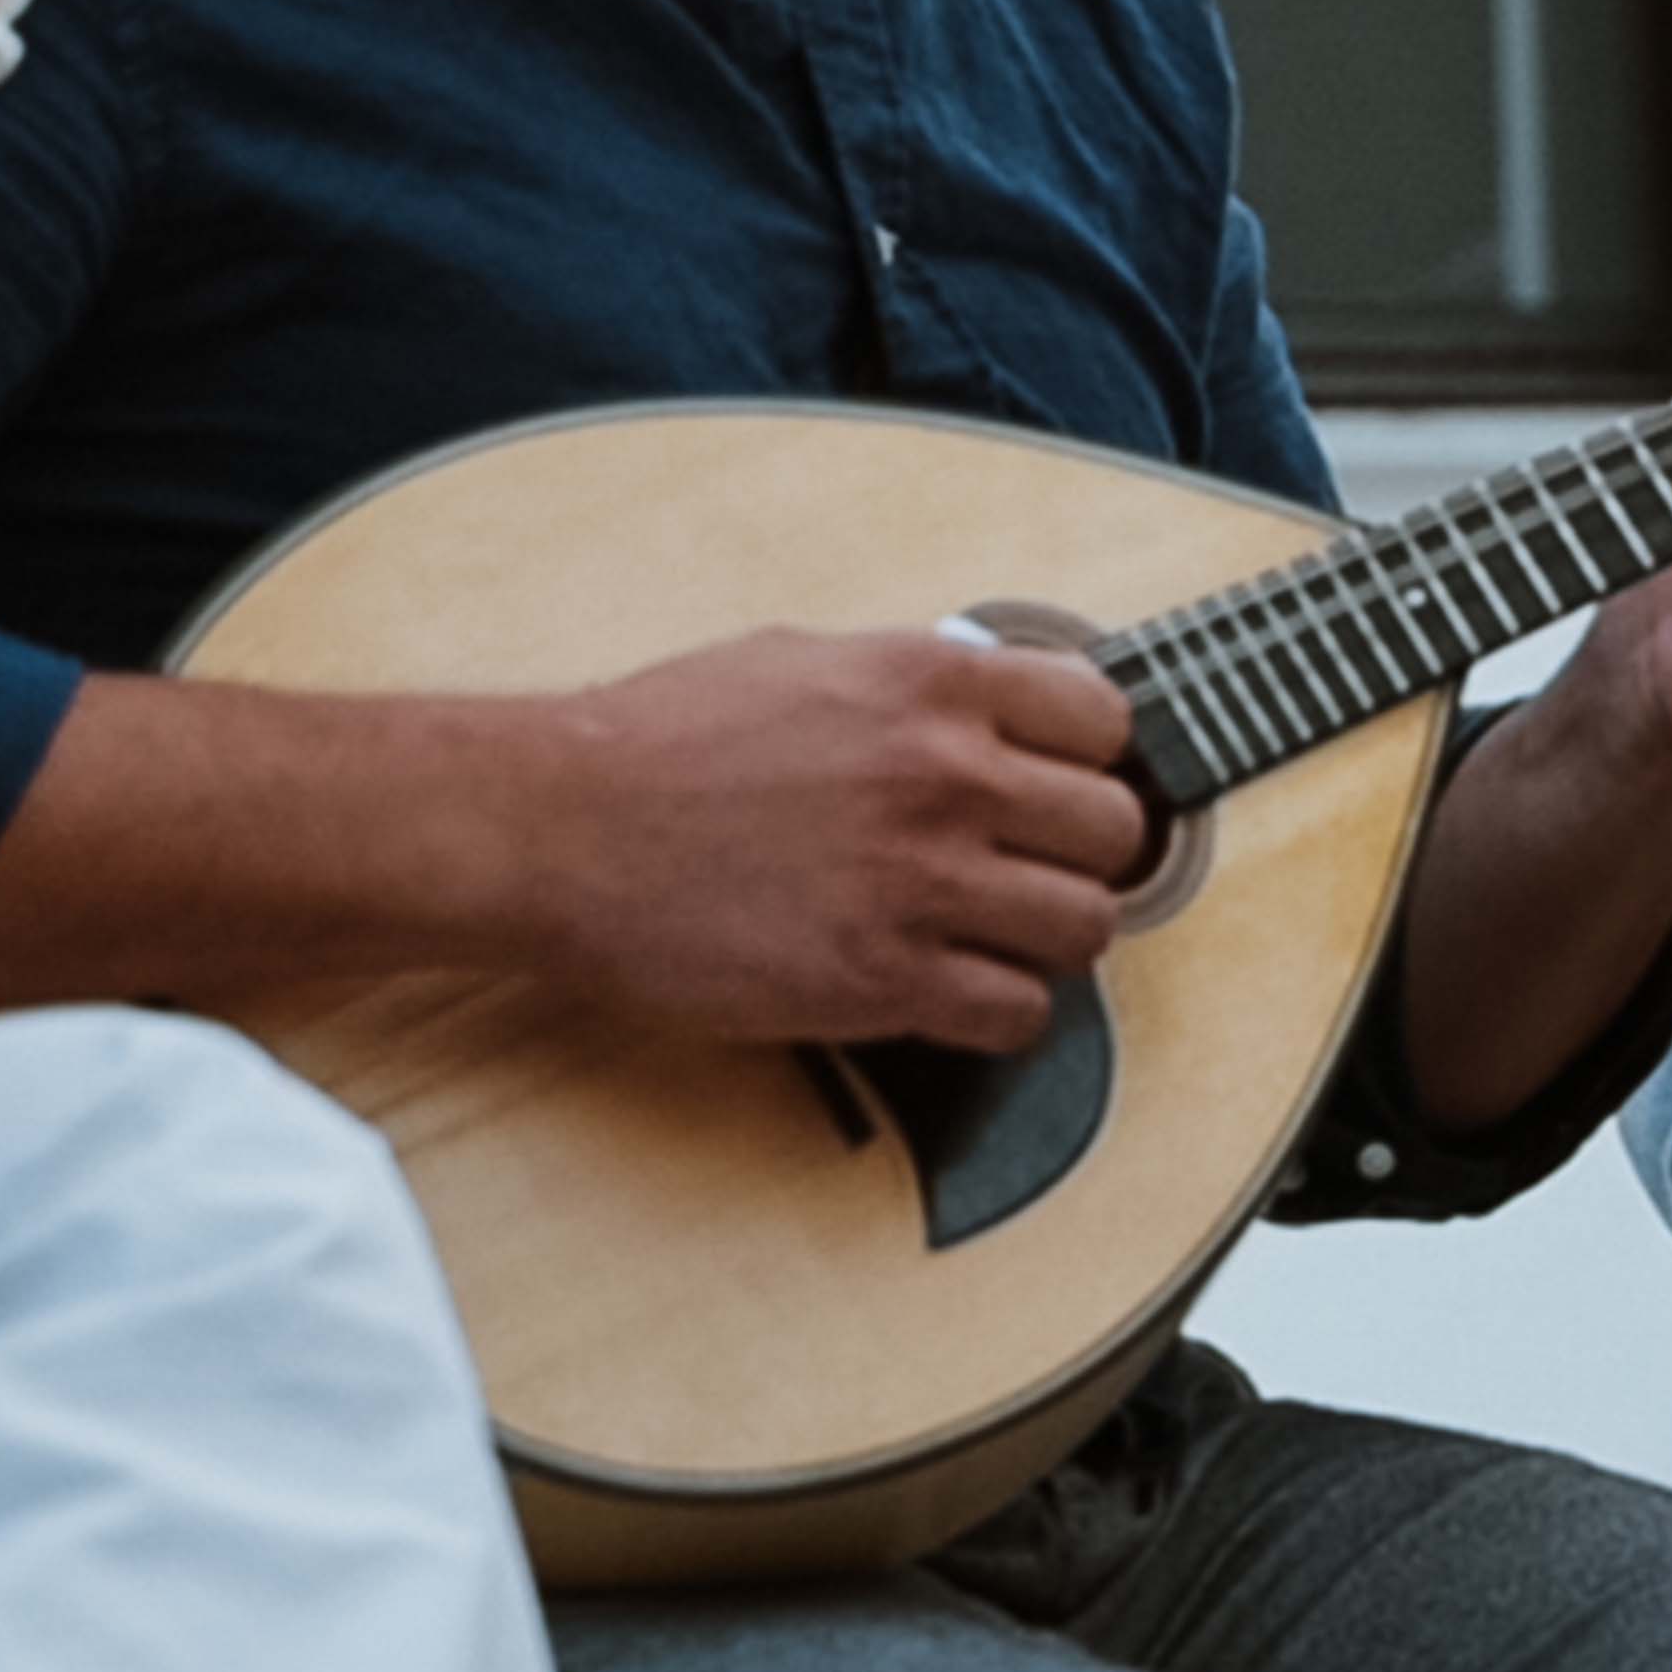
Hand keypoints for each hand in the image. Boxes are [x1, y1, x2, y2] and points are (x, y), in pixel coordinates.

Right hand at [518, 627, 1143, 1050]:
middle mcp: (946, 774)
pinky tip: (950, 991)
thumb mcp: (806, 657)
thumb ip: (915, 685)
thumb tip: (986, 707)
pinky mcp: (883, 979)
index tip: (1061, 787)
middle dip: (1079, 857)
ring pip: (1085, 928)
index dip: (1088, 761)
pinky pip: (1017, 1013)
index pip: (1104, 719)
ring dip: (1046, 940)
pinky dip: (998, 1012)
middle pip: (1113, 831)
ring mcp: (921, 881)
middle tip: (1031, 872)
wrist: (558, 827)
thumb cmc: (659, 740)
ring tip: (992, 937)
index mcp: (932, 681)